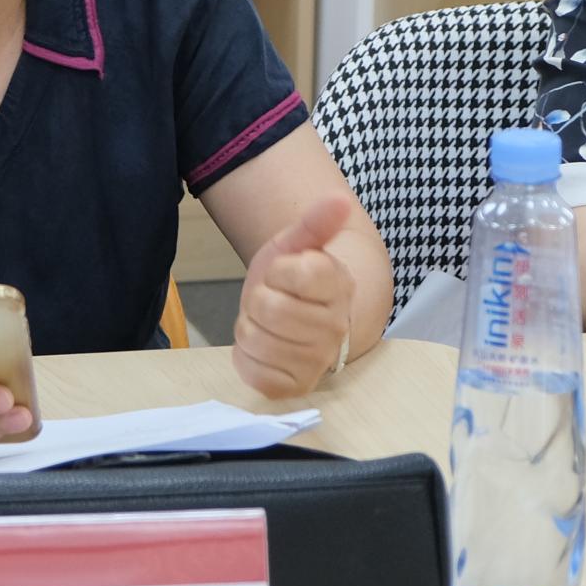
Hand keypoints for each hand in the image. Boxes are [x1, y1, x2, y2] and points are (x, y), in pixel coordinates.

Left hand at [233, 192, 355, 399]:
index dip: (278, 270)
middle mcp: (336, 327)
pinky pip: (252, 371)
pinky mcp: (295, 386)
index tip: (284, 274)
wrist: (304, 320)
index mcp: (339, 285)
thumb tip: (338, 198)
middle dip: (258, 299)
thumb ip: (315, 223)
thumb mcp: (298, 245)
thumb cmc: (296, 280)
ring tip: (267, 323)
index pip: (294, 272)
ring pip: (255, 338)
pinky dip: (247, 357)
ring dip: (250, 327)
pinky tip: (264, 347)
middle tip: (271, 300)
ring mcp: (317, 361)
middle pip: (268, 307)